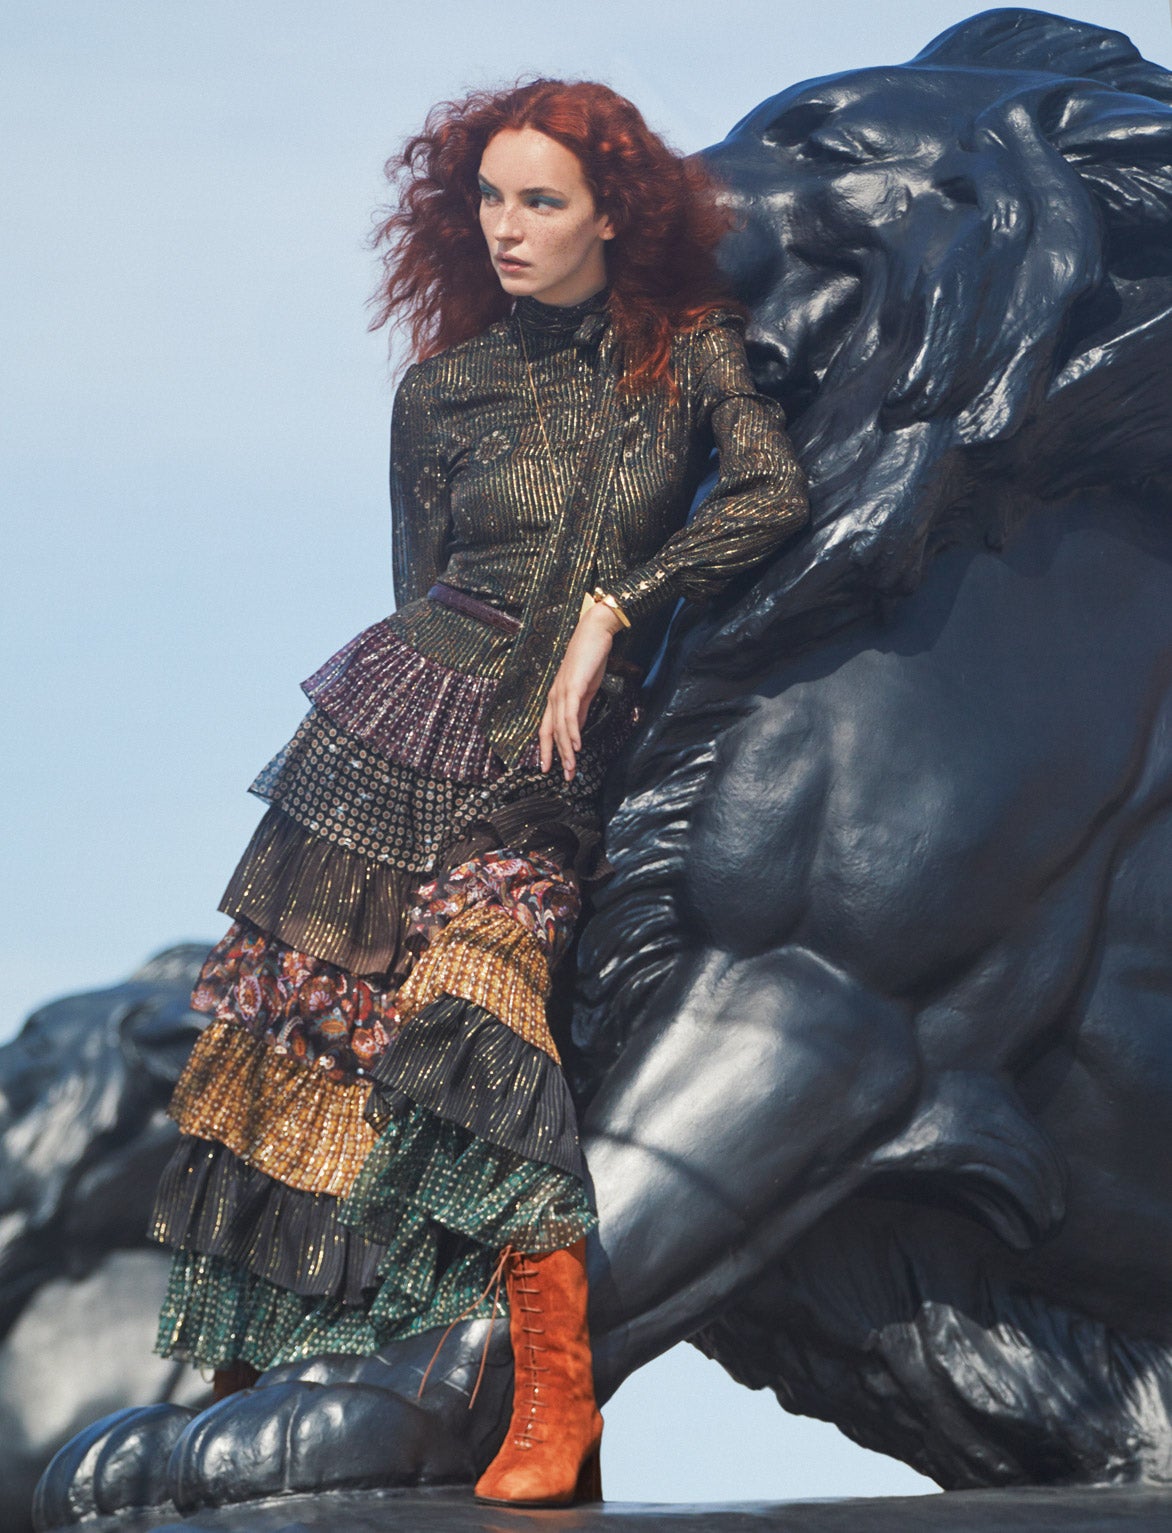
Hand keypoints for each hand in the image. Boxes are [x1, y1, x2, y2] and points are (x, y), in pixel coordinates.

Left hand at [539, 596, 623, 779]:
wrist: (594, 633)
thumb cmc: (590, 658)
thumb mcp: (585, 689)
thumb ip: (580, 709)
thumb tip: (577, 729)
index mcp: (556, 698)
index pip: (547, 729)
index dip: (546, 750)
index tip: (549, 768)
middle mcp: (554, 697)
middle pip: (550, 733)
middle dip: (555, 757)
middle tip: (564, 777)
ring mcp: (562, 692)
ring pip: (561, 728)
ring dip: (566, 752)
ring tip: (572, 769)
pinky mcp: (573, 687)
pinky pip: (571, 715)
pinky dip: (573, 733)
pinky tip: (576, 747)